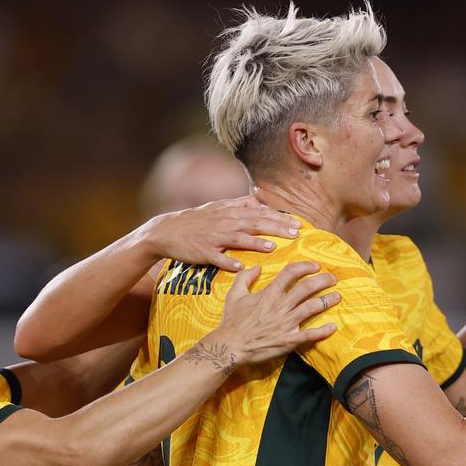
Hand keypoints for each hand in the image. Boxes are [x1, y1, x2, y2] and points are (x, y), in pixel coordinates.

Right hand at [141, 196, 300, 271]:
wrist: (167, 231)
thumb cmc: (196, 221)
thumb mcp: (218, 207)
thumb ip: (239, 204)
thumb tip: (259, 199)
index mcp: (230, 212)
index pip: (260, 213)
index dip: (280, 218)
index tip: (298, 223)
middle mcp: (225, 222)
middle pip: (255, 223)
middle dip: (276, 228)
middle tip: (296, 234)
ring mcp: (214, 238)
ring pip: (239, 238)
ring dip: (256, 243)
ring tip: (273, 247)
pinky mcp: (203, 252)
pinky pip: (218, 257)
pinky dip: (229, 261)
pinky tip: (241, 266)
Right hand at [209, 261, 338, 367]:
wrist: (231, 346)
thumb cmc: (232, 321)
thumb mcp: (234, 295)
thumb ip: (245, 278)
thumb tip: (256, 267)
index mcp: (269, 293)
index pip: (291, 273)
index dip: (305, 266)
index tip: (314, 266)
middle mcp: (281, 306)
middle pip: (307, 288)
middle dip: (323, 280)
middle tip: (332, 278)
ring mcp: (287, 323)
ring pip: (313, 307)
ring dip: (327, 300)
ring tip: (337, 296)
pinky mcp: (290, 340)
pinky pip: (311, 334)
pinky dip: (323, 330)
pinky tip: (333, 326)